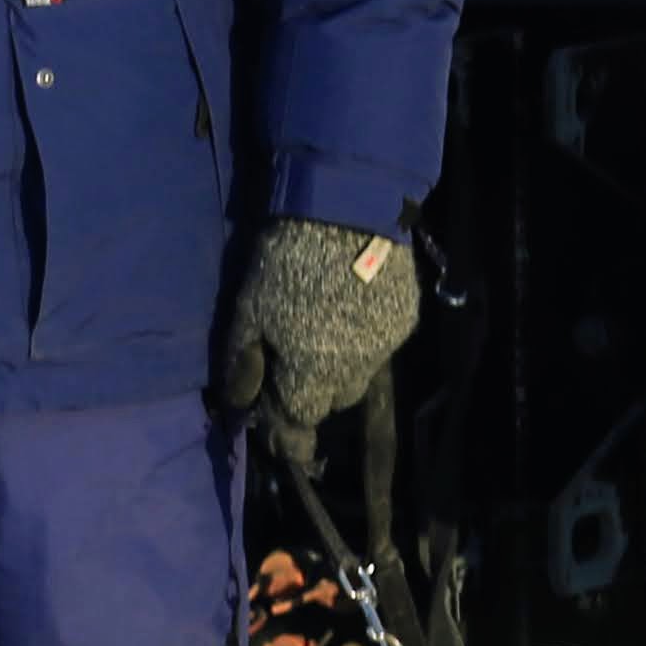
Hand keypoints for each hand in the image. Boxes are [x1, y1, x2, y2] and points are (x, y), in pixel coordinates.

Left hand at [215, 219, 419, 441]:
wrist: (348, 206)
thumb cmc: (287, 259)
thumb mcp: (250, 308)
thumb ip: (243, 360)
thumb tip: (239, 404)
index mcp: (314, 370)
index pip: (301, 421)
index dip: (287, 434)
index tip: (277, 439)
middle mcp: (356, 367)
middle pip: (333, 400)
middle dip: (314, 393)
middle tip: (294, 370)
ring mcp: (386, 343)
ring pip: (360, 375)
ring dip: (340, 367)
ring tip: (323, 335)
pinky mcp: (406, 318)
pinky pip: (380, 345)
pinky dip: (362, 339)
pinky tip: (350, 310)